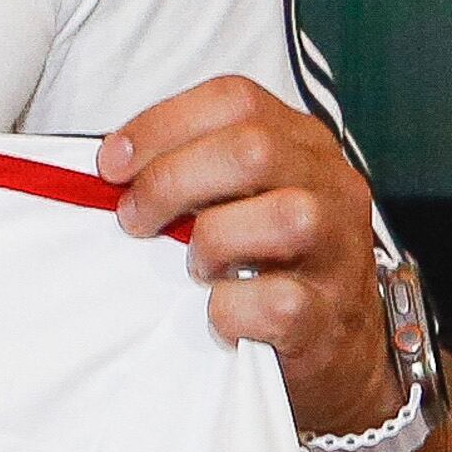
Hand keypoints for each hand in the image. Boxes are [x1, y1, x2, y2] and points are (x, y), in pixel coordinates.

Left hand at [98, 77, 393, 438]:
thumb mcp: (244, 199)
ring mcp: (340, 250)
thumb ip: (196, 170)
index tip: (111, 165)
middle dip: (171, 181)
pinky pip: (278, 303)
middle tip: (134, 219)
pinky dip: (230, 311)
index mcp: (303, 145)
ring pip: (284, 217)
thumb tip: (114, 166)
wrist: (338, 351)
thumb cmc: (271, 265)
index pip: (235, 100)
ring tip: (195, 267)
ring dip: (212, 242)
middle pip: (253, 150)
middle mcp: (332, 186)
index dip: (162, 124)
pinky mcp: (330, 315)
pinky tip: (219, 316)